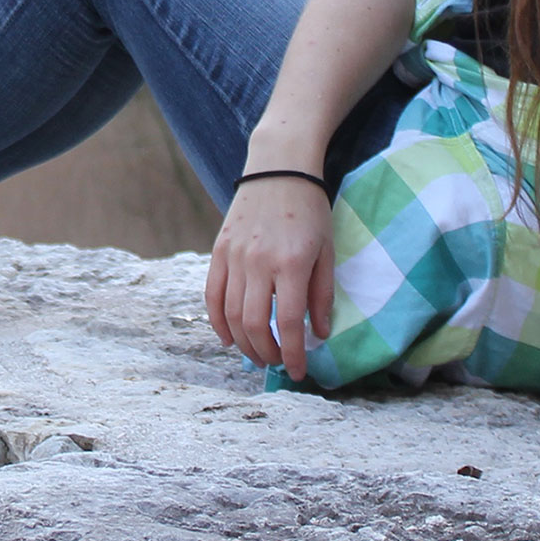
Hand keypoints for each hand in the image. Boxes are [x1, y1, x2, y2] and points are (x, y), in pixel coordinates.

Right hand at [205, 176, 338, 380]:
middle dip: (267, 353)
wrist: (279, 168)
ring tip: (258, 355)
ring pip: (232, 315)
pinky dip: (218, 322)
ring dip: (244, 343)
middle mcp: (259, 262)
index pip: (290, 322)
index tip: (299, 372)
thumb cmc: (310, 210)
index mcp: (292, 263)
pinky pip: (212, 295)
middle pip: (256, 324)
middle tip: (278, 363)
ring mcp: (235, 256)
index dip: (294, 354)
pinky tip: (229, 338)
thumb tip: (319, 334)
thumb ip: (322, 295)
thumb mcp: (327, 250)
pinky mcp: (219, 251)